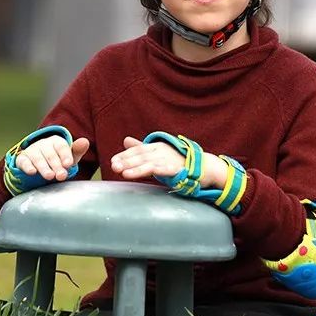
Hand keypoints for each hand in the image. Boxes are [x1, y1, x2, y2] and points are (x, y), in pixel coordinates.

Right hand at [16, 135, 89, 181]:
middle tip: (61, 176)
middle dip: (56, 165)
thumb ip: (77, 150)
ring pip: (37, 158)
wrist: (38, 164)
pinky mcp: (22, 159)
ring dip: (43, 167)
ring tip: (49, 176)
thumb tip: (85, 141)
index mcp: (56, 141)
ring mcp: (32, 151)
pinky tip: (32, 172)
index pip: (61, 146)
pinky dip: (28, 166)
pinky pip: (24, 161)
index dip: (65, 155)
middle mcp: (43, 144)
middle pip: (50, 154)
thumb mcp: (69, 157)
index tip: (69, 164)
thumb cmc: (58, 160)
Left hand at [111, 136, 226, 186]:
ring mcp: (168, 159)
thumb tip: (125, 141)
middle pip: (141, 155)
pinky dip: (148, 171)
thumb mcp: (158, 154)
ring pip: (148, 162)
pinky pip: (159, 169)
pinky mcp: (175, 168)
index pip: (137, 150)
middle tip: (113, 166)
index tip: (113, 161)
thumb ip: (141, 149)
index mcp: (157, 146)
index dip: (125, 155)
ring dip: (134, 167)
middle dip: (126, 160)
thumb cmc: (178, 162)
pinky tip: (139, 174)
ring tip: (121, 172)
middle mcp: (161, 151)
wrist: (203, 168)